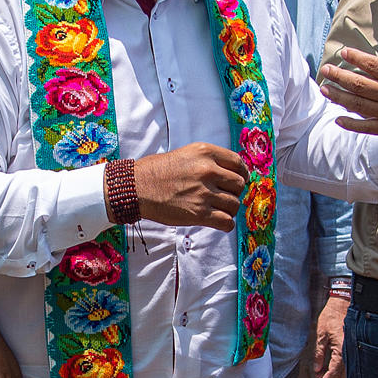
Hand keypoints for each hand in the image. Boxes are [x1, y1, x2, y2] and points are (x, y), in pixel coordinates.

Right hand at [132, 143, 246, 229]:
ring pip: (234, 204)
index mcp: (206, 153)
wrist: (136, 187)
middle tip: (222, 196)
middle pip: (239, 184)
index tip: (237, 180)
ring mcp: (204, 193)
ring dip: (229, 209)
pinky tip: (219, 222)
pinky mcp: (199, 213)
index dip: (241, 174)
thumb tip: (235, 174)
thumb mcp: (187, 154)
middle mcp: (208, 170)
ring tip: (217, 209)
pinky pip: (227, 222)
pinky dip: (226, 224)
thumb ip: (211, 161)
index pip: (238, 163)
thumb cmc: (159, 171)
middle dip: (234, 192)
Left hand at [313, 292, 348, 377]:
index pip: (334, 372)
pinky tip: (336, 367)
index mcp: (341, 348)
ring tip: (326, 374)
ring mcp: (354, 348)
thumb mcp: (320, 335)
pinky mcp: (354, 345)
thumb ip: (319, 354)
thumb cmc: (331, 317)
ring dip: (338, 376)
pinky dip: (344, 369)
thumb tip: (317, 369)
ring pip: (349, 370)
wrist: (343, 304)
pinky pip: (351, 362)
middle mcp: (350, 350)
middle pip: (344, 374)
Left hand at [321, 14, 377, 141]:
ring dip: (339, 97)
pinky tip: (339, 119)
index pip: (371, 64)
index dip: (354, 57)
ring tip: (326, 90)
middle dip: (339, 76)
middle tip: (326, 70)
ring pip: (358, 105)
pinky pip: (368, 128)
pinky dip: (352, 124)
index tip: (343, 52)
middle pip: (359, 84)